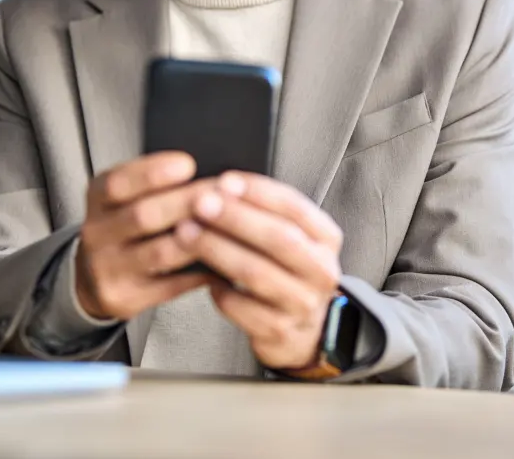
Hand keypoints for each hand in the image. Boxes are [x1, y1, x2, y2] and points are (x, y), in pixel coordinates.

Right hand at [74, 151, 216, 319]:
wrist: (95, 275)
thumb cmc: (125, 225)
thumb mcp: (126, 196)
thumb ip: (155, 184)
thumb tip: (206, 175)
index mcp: (98, 199)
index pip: (118, 182)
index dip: (152, 173)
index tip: (187, 164)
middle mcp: (97, 233)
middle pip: (143, 216)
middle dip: (187, 203)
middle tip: (221, 193)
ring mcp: (108, 269)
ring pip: (160, 253)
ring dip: (199, 238)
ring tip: (228, 227)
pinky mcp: (126, 298)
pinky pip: (171, 285)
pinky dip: (201, 271)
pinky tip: (223, 260)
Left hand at [175, 172, 343, 370]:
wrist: (302, 330)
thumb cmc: (288, 272)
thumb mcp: (293, 239)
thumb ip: (267, 214)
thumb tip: (223, 186)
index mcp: (325, 239)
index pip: (295, 207)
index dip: (259, 192)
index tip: (226, 181)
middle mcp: (321, 271)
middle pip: (278, 239)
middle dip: (235, 217)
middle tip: (200, 203)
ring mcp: (303, 304)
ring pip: (256, 273)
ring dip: (217, 249)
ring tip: (187, 233)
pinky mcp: (280, 331)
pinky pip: (242, 307)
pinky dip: (219, 290)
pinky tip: (205, 277)